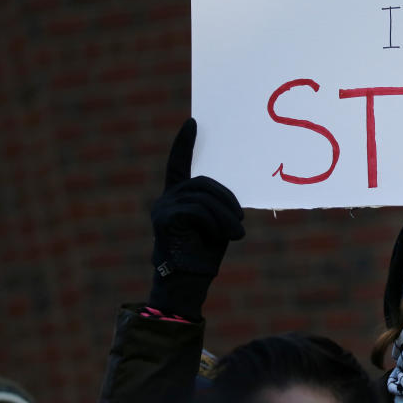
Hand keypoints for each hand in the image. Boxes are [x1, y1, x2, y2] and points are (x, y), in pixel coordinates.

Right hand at [149, 119, 244, 317]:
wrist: (189, 280)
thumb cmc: (205, 253)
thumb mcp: (217, 221)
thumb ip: (216, 202)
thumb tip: (231, 191)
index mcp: (179, 196)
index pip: (180, 163)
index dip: (184, 143)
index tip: (193, 122)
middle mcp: (167, 198)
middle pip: (204, 182)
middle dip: (227, 200)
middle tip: (240, 221)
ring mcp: (162, 207)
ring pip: (204, 196)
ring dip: (226, 215)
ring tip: (236, 234)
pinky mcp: (164, 218)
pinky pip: (198, 210)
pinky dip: (215, 222)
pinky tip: (221, 237)